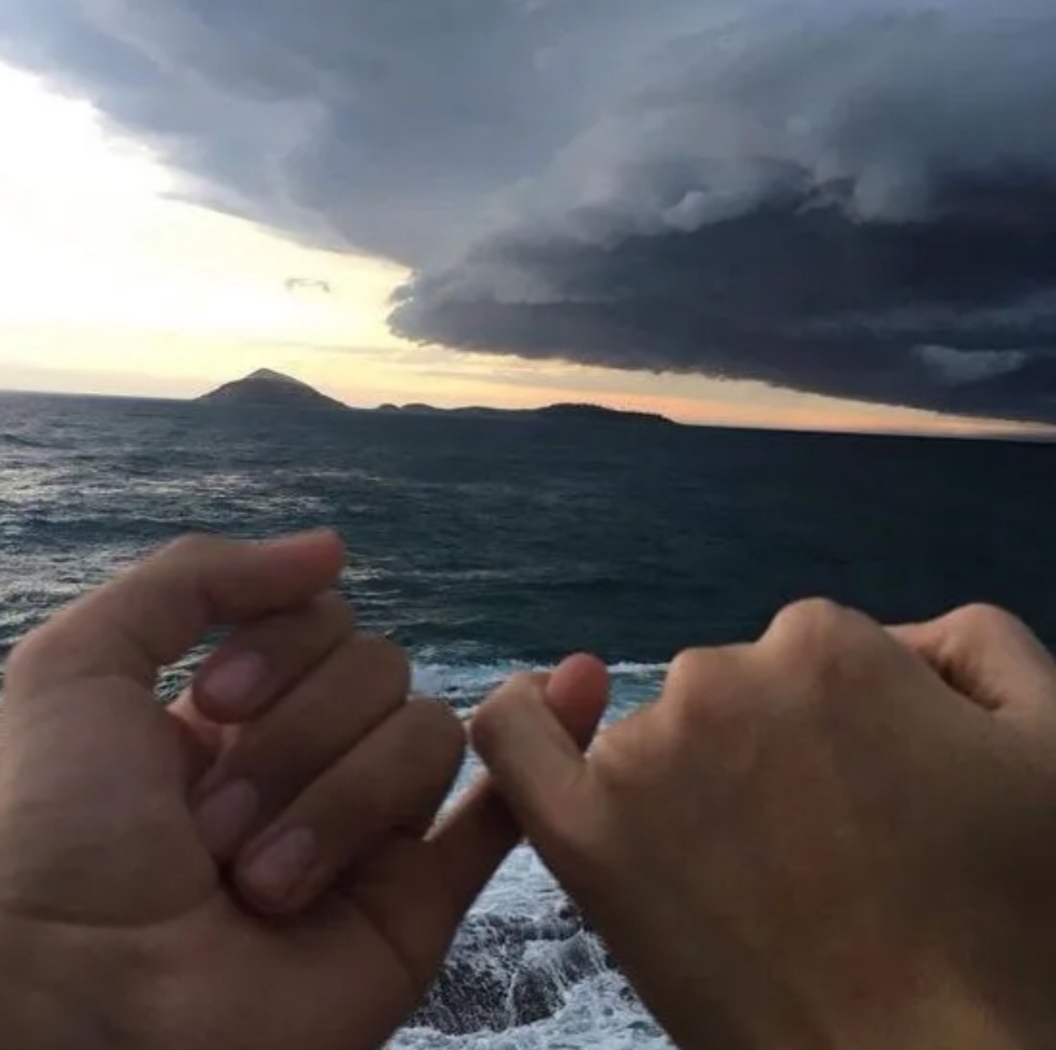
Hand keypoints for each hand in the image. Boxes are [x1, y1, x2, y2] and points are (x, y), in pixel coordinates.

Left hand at [0, 532, 609, 1049]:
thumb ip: (195, 577)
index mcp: (239, 711)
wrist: (79, 1006)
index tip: (217, 700)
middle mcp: (311, 759)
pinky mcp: (417, 902)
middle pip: (378, 671)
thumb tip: (335, 549)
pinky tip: (574, 686)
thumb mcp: (80, 668)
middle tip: (212, 828)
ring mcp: (370, 830)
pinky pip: (503, 812)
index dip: (284, 643)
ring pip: (426, 735)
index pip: (323, 619)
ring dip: (339, 799)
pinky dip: (544, 750)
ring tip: (260, 882)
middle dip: (295, 740)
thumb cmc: (58, 834)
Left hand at [473, 600, 1055, 1049]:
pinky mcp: (588, 838)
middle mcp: (723, 677)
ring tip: (756, 879)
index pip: (816, 659)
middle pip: (737, 695)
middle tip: (826, 856)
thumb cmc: (1014, 923)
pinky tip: (539, 710)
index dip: (851, 731)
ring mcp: (646, 755)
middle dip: (779, 755)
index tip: (876, 802)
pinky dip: (522, 716)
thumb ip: (977, 650)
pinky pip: (515, 741)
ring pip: (660, 737)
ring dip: (698, 784)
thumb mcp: (1051, 751)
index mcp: (826, 645)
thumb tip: (901, 640)